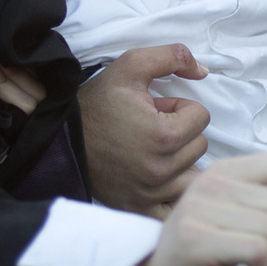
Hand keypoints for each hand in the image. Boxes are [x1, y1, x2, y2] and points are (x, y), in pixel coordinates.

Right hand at [79, 45, 210, 217]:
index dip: (179, 108)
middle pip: (200, 146)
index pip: (201, 117)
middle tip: (151, 128)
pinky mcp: (141, 208)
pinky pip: (176, 206)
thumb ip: (173, 56)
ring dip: (180, 160)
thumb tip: (204, 70)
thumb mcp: (131, 66)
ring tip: (152, 150)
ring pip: (193, 174)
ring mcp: (152, 194)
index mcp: (164, 137)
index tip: (156, 109)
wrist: (61, 138)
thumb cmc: (97, 102)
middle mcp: (161, 171)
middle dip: (181, 133)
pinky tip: (159, 179)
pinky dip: (173, 193)